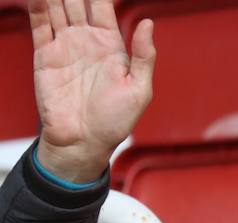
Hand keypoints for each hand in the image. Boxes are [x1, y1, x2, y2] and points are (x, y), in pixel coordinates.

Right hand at [31, 0, 154, 182]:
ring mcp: (64, 45)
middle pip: (76, 2)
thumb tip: (148, 22)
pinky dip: (37, 5)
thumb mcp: (139, 89)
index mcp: (111, 46)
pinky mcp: (45, 55)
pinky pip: (39, 23)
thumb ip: (144, 55)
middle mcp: (86, 41)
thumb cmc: (115, 121)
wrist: (83, 142)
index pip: (102, 7)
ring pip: (57, 7)